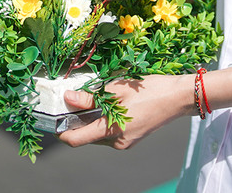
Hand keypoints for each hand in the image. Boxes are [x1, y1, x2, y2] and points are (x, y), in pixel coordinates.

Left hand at [57, 74, 192, 149]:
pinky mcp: (132, 137)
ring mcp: (126, 142)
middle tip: (74, 100)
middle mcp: (117, 142)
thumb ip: (90, 97)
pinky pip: (111, 132)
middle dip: (78, 120)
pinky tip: (111, 103)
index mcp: (111, 131)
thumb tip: (69, 99)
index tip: (53, 120)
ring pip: (99, 134)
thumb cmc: (149, 90)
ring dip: (93, 119)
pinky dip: (105, 120)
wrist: (177, 97)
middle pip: (87, 136)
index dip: (61, 132)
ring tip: (96, 98)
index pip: (76, 140)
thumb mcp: (116, 90)